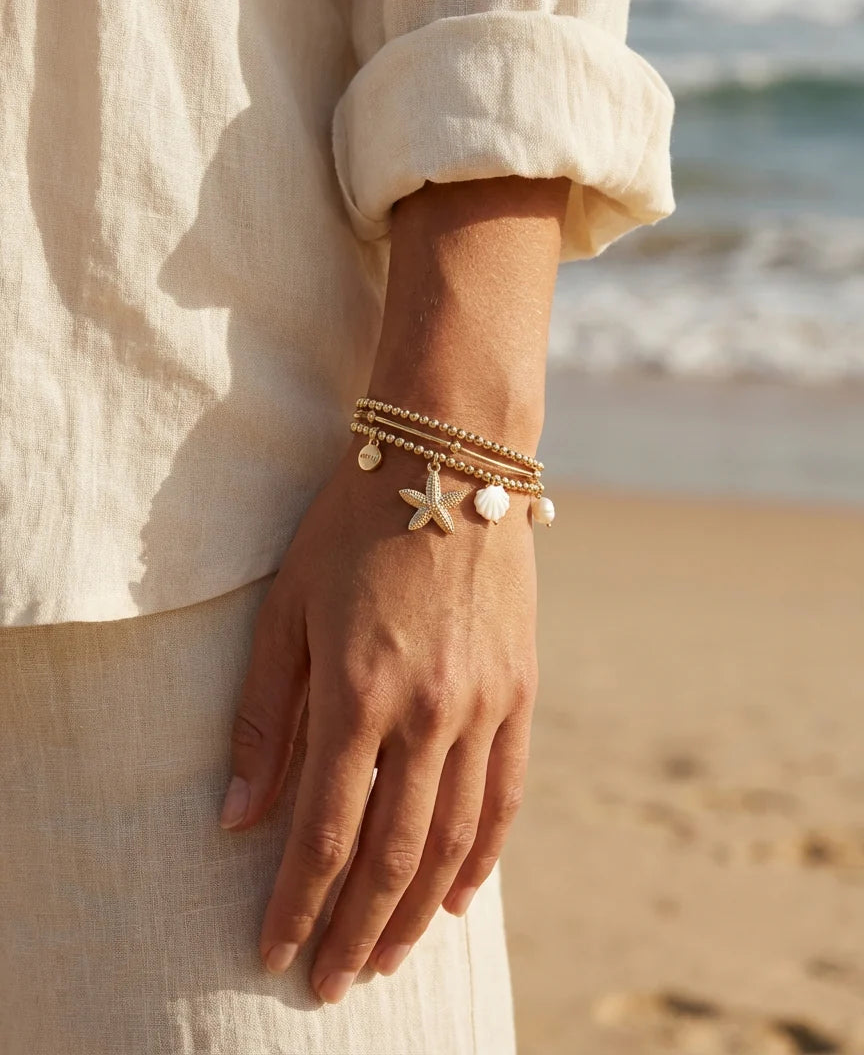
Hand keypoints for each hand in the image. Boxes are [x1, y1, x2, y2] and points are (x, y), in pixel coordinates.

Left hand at [219, 442, 537, 1001]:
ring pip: (454, 836)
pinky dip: (484, 854)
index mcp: (357, 691)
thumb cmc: (350, 526)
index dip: (297, 902)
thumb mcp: (286, 608)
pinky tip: (461, 894)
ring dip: (418, 907)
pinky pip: (507, 791)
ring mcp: (485, 702)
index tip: (274, 953)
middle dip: (357, 927)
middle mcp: (429, 709)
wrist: (451, 460)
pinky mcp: (521, 689)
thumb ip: (264, 718)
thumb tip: (236, 819)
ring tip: (391, 954)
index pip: (323, 830)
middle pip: (393, 851)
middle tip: (335, 981)